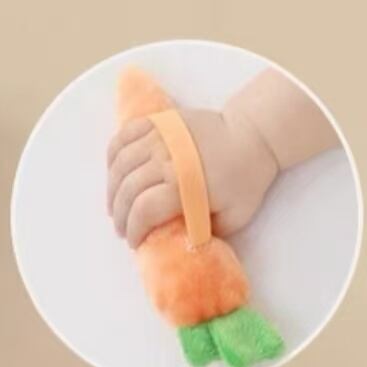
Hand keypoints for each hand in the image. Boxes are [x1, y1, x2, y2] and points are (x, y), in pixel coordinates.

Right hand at [105, 106, 279, 247]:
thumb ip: (204, 233)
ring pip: (119, 165)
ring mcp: (161, 136)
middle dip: (119, 216)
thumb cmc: (246, 178)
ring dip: (112, 190)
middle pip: (126, 190)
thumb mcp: (233, 218)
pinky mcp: (159, 122)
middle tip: (122, 229)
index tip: (134, 242)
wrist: (254, 134)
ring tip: (116, 205)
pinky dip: (112, 156)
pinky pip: (123, 137)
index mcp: (185, 183)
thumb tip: (177, 245)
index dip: (133, 231)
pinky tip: (115, 173)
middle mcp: (167, 158)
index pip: (143, 211)